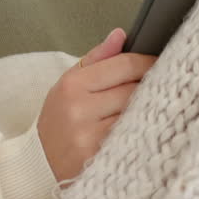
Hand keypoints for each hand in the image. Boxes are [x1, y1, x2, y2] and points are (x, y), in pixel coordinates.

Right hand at [36, 28, 156, 182]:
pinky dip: (140, 130)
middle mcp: (80, 109)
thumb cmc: (58, 119)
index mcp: (73, 84)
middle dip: (150, 85)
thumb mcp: (69, 83)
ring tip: (151, 106)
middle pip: (134, 89)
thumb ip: (97, 57)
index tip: (159, 61)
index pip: (124, 65)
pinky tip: (141, 128)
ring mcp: (89, 136)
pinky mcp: (99, 157)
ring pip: (136, 113)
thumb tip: (121, 35)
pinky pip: (132, 137)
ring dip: (148, 109)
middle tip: (160, 85)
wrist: (39, 163)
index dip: (147, 61)